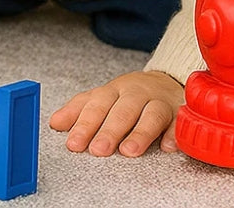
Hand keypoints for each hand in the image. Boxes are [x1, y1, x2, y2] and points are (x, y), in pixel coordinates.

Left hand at [49, 70, 183, 156]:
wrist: (165, 81)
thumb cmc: (129, 95)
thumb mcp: (103, 97)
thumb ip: (79, 110)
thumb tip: (54, 122)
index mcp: (114, 90)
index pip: (97, 105)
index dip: (85, 124)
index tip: (74, 143)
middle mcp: (136, 94)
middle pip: (123, 110)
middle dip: (110, 130)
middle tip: (98, 150)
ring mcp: (159, 102)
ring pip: (151, 114)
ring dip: (140, 133)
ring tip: (128, 151)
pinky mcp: (178, 113)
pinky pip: (178, 123)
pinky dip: (172, 134)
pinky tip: (165, 147)